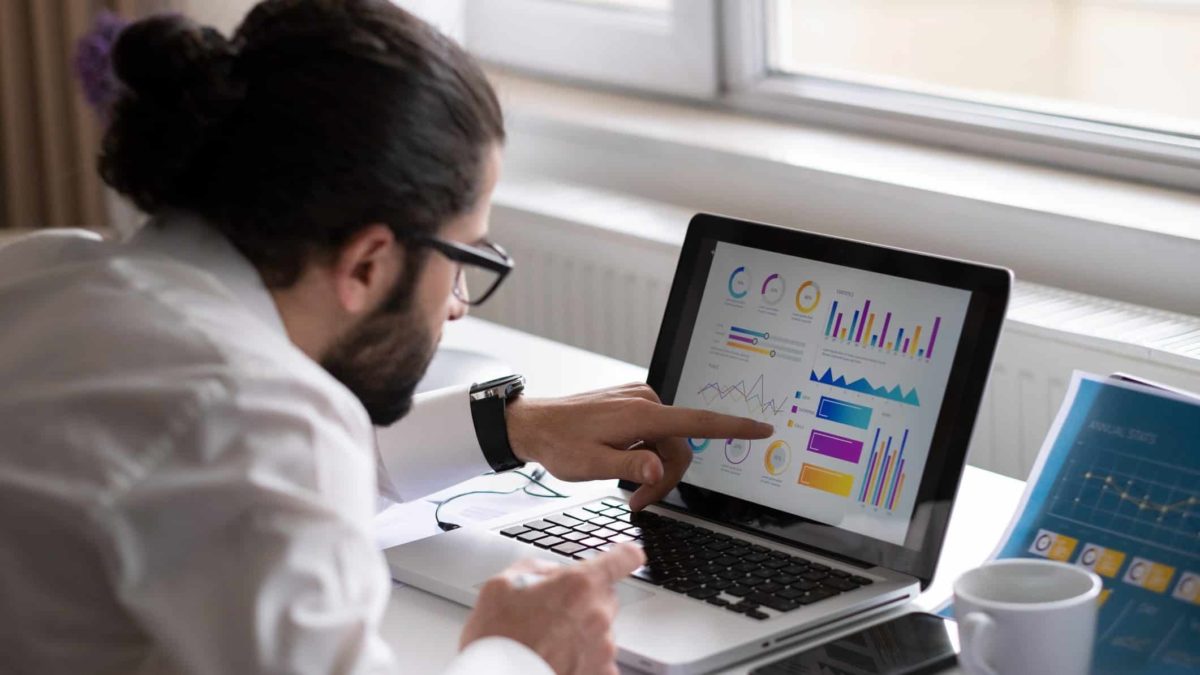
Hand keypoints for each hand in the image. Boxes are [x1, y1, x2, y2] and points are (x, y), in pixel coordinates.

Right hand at [459, 543, 644, 674]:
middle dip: (585, 600)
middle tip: (552, 614)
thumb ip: (536, 569)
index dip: (622, 557)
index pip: (623, 559)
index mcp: (578, 585)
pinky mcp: (600, 674)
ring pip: (601, 629)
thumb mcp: (501, 586)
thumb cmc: (497, 642)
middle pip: (606, 596)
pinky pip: (599, 659)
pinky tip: (557, 659)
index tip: (623, 557)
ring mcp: (602, 648)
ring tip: (548, 642)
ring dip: (582, 631)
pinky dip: (583, 659)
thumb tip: (551, 572)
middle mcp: (597, 615)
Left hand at [506, 383, 772, 510]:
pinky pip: (654, 433)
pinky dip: (644, 454)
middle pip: (679, 447)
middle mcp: (645, 402)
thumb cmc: (558, 443)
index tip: (761, 428)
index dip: (734, 427)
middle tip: (637, 504)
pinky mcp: (632, 405)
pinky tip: (620, 463)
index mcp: (641, 415)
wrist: (533, 424)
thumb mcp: (591, 464)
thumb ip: (628, 466)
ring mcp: (638, 401)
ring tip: (626, 490)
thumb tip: (658, 468)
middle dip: (664, 478)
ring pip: (667, 444)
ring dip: (653, 470)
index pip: (698, 421)